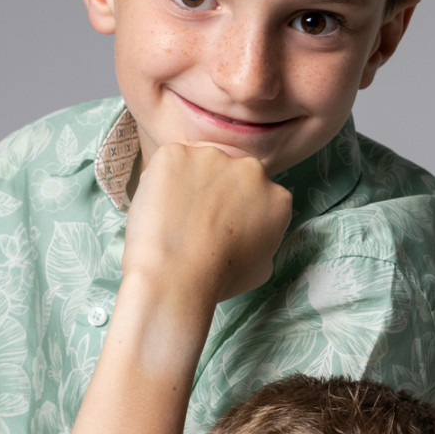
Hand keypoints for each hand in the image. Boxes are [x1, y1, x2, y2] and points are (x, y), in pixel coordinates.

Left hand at [123, 143, 291, 309]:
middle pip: (230, 174)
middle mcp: (250, 169)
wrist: (175, 276)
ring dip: (187, 184)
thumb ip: (263, 240)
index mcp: (276, 197)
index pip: (258, 196)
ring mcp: (212, 156)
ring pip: (197, 165)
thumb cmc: (216, 281)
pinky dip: (159, 181)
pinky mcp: (175, 153)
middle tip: (195, 222)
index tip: (222, 226)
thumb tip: (250, 234)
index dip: (237, 211)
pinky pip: (167, 162)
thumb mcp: (261, 269)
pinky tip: (158, 210)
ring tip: (173, 219)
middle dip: (215, 192)